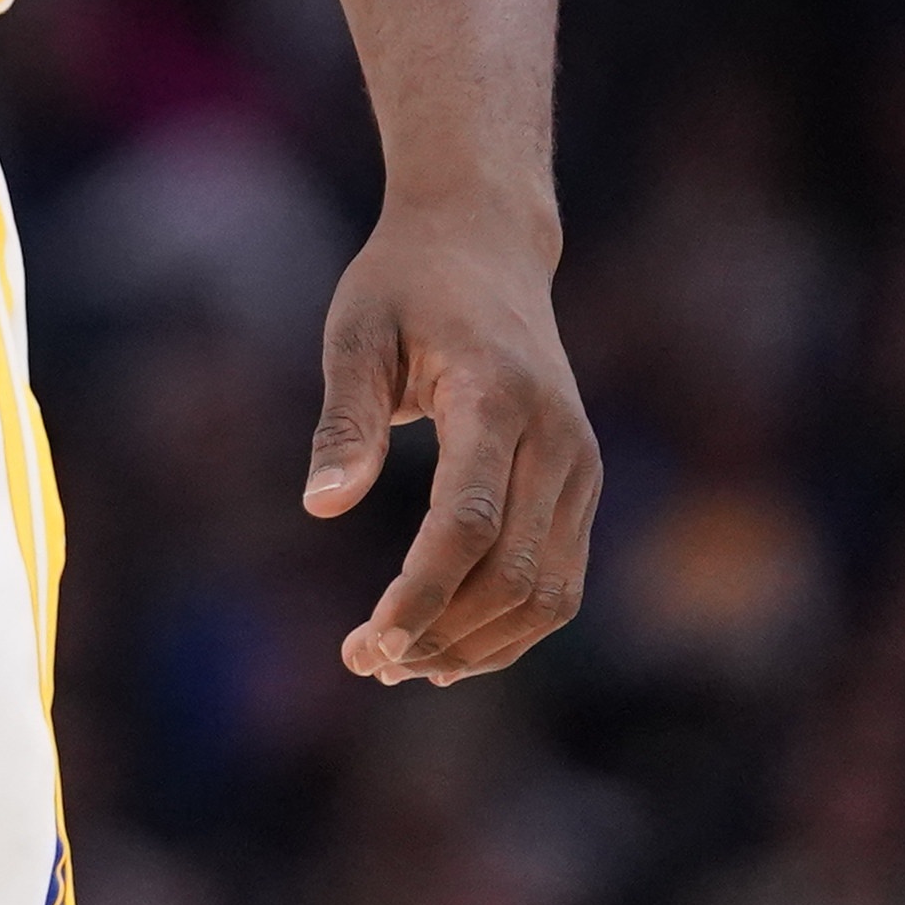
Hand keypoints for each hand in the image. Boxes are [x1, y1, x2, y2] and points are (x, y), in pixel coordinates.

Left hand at [301, 207, 595, 683]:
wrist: (485, 242)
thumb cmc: (405, 285)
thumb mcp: (355, 331)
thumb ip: (345, 421)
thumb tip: (322, 508)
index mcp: (496, 395)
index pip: (469, 520)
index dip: (422, 593)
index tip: (369, 643)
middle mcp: (556, 436)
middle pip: (513, 572)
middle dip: (440, 632)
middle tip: (364, 662)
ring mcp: (580, 462)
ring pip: (548, 592)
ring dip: (477, 644)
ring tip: (399, 662)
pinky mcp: (583, 482)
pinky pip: (560, 580)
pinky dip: (509, 626)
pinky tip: (447, 643)